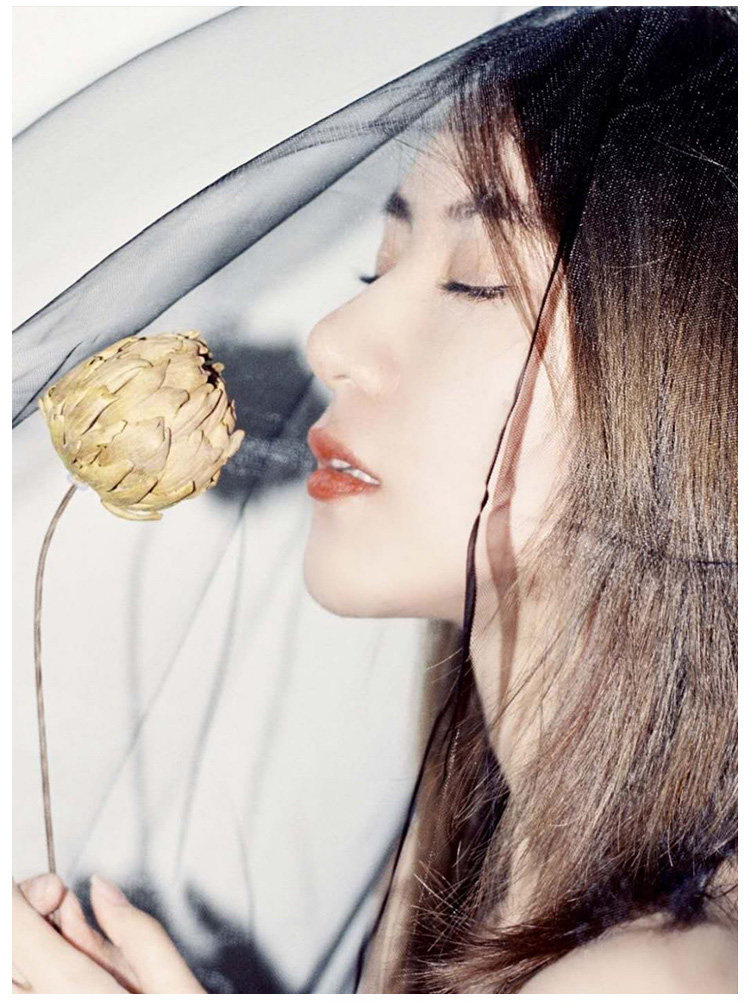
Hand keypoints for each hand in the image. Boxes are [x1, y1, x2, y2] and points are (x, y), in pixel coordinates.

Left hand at [12, 873, 204, 992]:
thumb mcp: (177, 988)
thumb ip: (137, 932)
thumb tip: (101, 891)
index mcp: (73, 989)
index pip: (9, 917)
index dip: (29, 892)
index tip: (59, 894)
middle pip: (2, 947)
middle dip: (28, 920)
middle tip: (65, 923)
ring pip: (5, 979)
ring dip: (27, 957)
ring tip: (66, 962)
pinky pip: (18, 999)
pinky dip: (30, 986)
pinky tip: (62, 989)